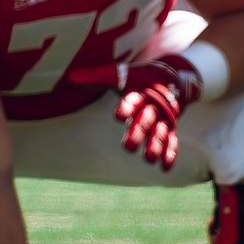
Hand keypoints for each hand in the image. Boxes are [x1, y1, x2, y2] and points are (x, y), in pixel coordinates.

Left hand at [63, 54, 205, 170]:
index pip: (132, 100)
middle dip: (138, 132)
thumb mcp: (119, 75)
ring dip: (155, 146)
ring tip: (149, 159)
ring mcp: (163, 118)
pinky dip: (170, 154)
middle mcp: (152, 106)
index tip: (119, 117)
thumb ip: (96, 78)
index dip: (127, 107)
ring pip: (160, 132)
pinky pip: (172, 141)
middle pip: (145, 119)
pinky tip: (164, 167)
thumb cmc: (136, 78)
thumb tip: (71, 79)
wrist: (168, 76)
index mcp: (139, 92)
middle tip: (128, 148)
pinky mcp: (170, 128)